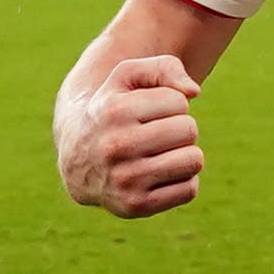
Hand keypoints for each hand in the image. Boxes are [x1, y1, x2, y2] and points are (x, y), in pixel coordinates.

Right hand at [64, 51, 204, 216]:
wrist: (79, 162)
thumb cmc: (112, 110)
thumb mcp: (126, 77)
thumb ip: (163, 67)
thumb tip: (193, 92)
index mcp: (113, 111)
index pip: (179, 101)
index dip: (170, 104)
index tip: (147, 112)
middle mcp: (116, 147)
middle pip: (189, 130)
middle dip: (179, 128)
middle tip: (156, 134)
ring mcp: (125, 180)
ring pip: (194, 160)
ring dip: (184, 154)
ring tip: (160, 153)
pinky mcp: (136, 206)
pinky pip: (189, 189)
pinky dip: (182, 180)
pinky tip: (160, 175)